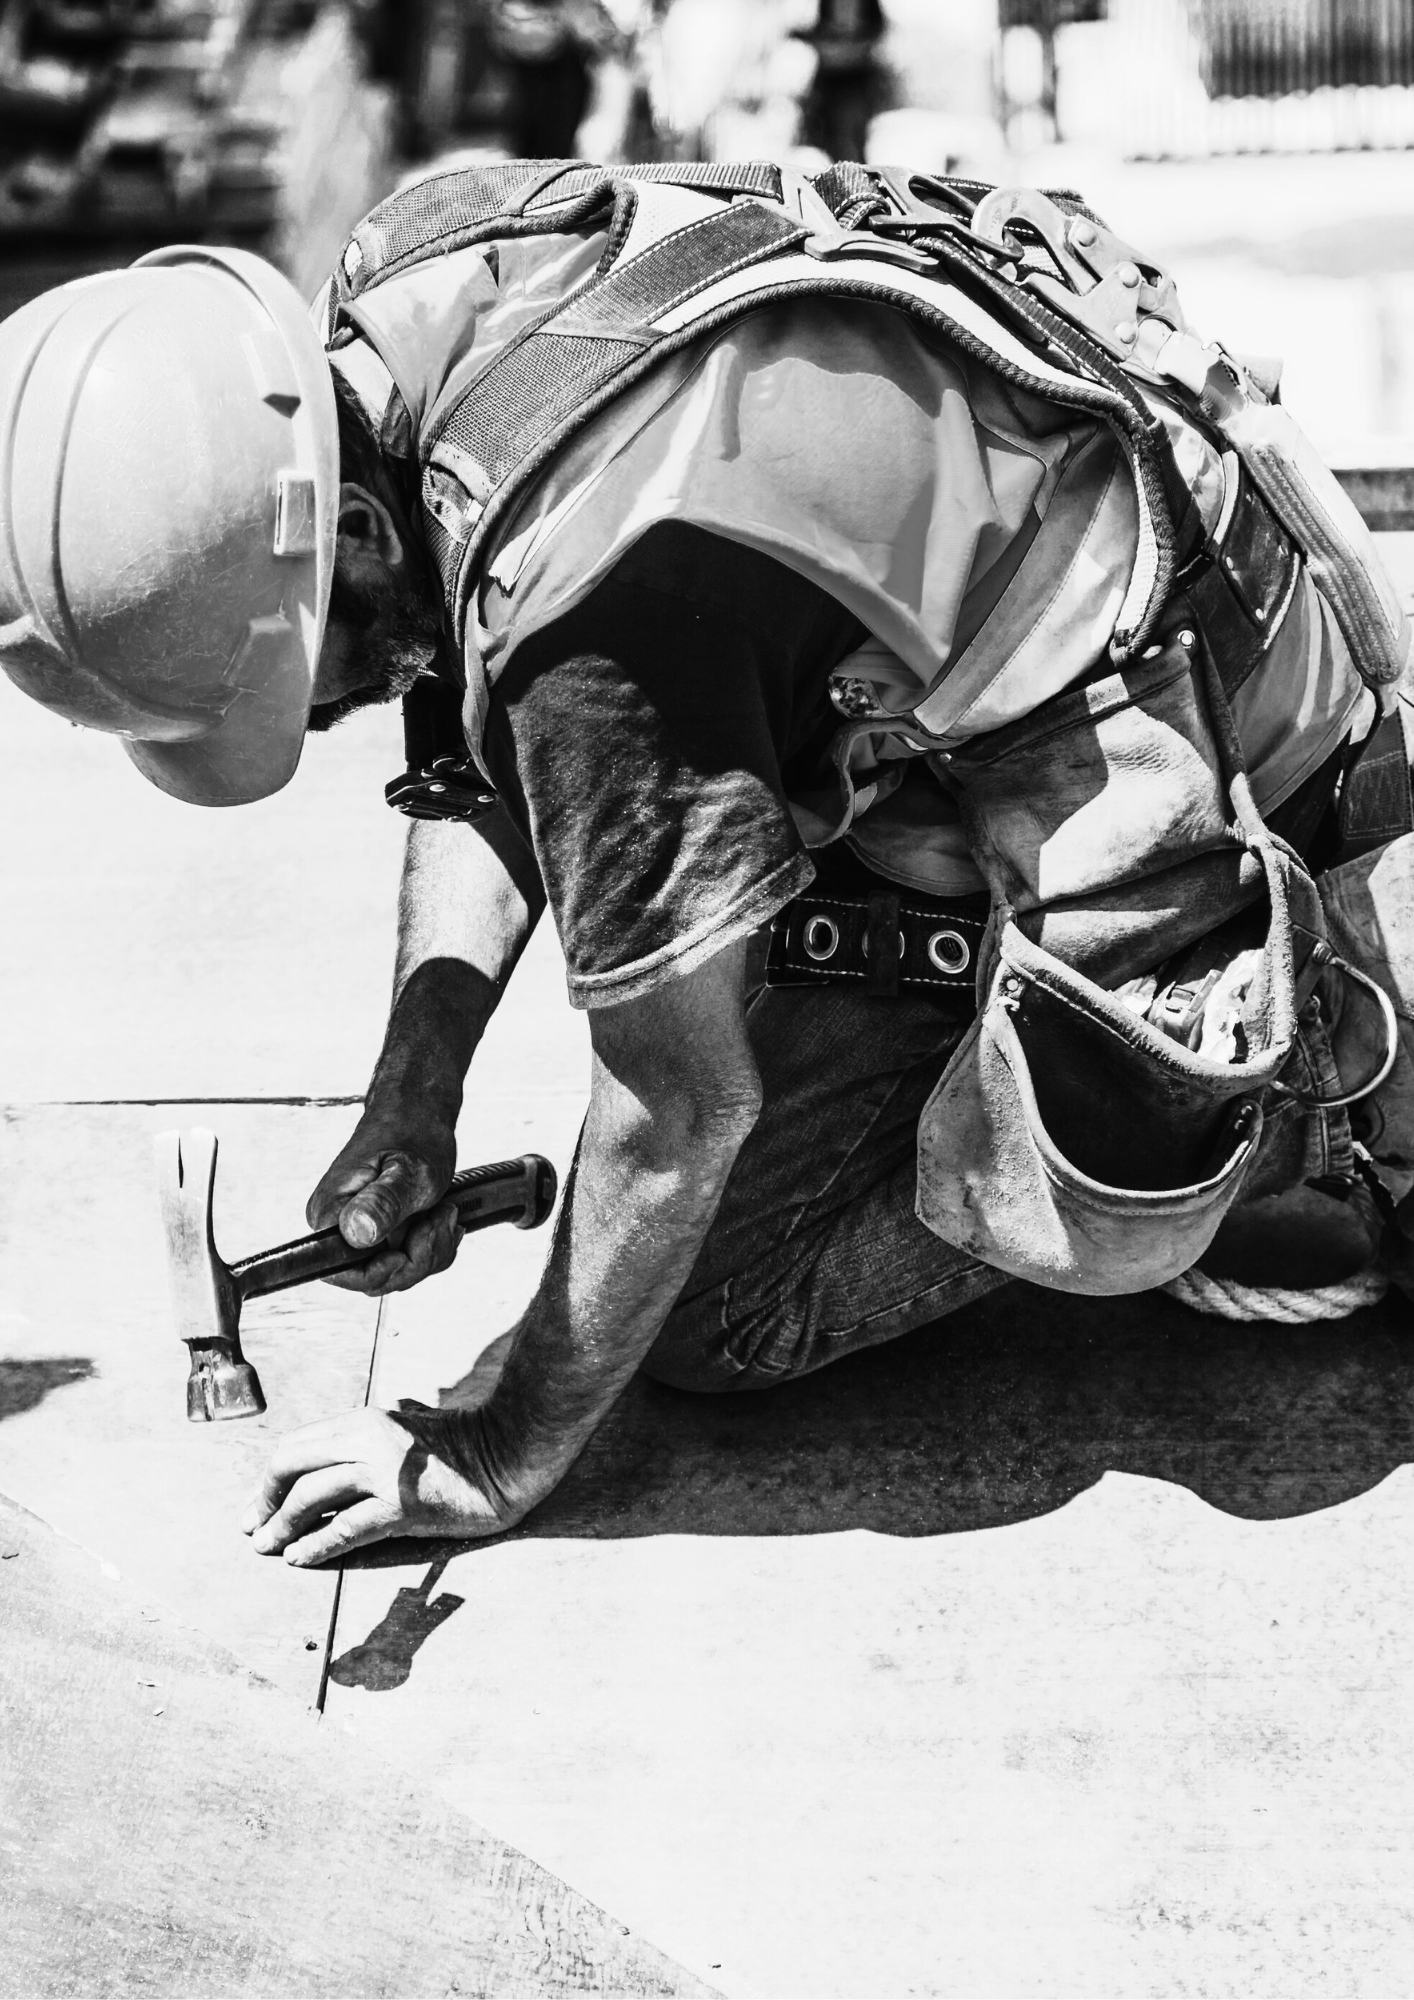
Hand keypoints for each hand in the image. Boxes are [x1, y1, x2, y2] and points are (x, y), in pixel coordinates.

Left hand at [241, 1403, 526, 1564]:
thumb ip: (376, 1431)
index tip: (258, 1503)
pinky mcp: (402, 1504)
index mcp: (365, 1419)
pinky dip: (316, 1546)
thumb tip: (343, 1444)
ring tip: (266, 1547)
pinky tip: (299, 1559)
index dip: (270, 1478)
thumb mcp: (411, 1422)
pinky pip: (345, 1528)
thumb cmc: (464, 1442)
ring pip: (310, 1497)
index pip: (298, 1445)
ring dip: (281, 1526)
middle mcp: (367, 1438)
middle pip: (291, 1465)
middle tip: (252, 1526)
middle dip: (264, 1499)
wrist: (510, 1454)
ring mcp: (383, 1471)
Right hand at [308, 1104, 460, 1294]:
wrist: (417, 1110)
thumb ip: (385, 1203)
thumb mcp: (411, 1170)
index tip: (414, 1244)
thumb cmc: (412, 1131)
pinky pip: (406, 1259)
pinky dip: (432, 1244)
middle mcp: (335, 1227)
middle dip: (420, 1258)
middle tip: (441, 1217)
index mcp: (330, 1214)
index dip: (386, 1273)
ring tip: (445, 1210)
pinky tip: (443, 1216)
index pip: (346, 1274)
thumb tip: (357, 1233)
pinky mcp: (377, 1231)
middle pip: (377, 1279)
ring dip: (431, 1248)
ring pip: (397, 1271)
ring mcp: (357, 1231)